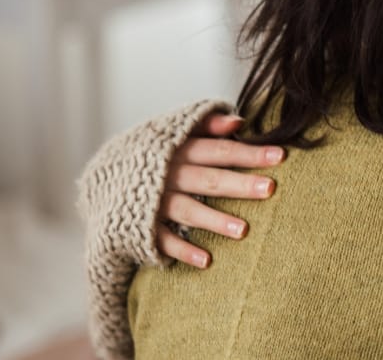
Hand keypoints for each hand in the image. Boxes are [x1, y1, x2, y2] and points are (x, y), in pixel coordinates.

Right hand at [155, 113, 284, 267]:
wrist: (102, 178)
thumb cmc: (156, 154)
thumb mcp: (175, 132)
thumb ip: (208, 125)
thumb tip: (240, 122)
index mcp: (178, 148)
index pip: (219, 150)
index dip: (249, 152)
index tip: (280, 155)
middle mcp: (167, 174)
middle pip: (207, 178)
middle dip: (238, 183)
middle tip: (269, 189)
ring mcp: (153, 201)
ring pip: (187, 209)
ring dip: (214, 220)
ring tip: (243, 230)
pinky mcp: (141, 225)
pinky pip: (162, 239)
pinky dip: (182, 250)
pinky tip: (206, 260)